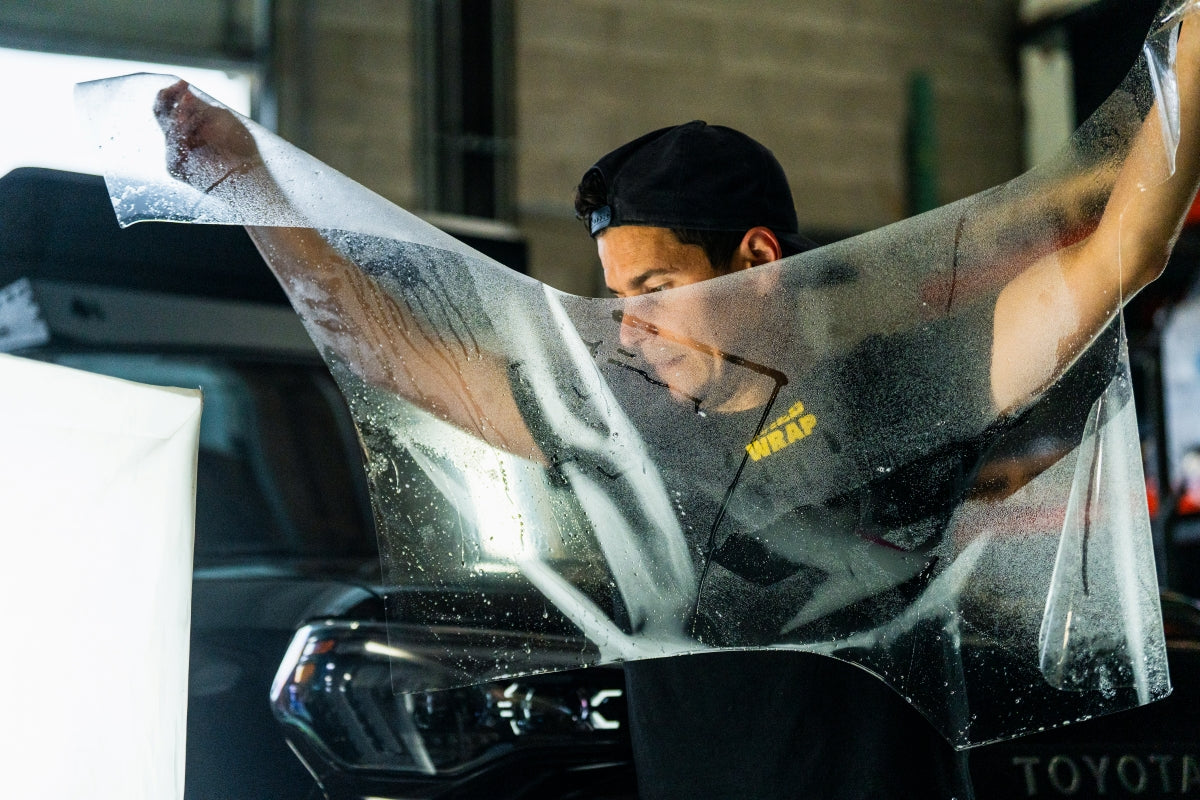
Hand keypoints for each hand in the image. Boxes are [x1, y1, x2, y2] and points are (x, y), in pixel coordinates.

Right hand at [153, 79, 263, 193]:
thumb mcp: (221, 118)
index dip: (171, 92)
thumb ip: (201, 107)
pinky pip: (174, 147)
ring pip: (168, 129)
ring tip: (192, 110)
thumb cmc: (239, 145)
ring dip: (181, 117)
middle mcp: (177, 138)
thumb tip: (184, 91)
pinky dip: (183, 136)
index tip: (183, 83)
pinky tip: (192, 131)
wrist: (247, 173)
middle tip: (187, 96)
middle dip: (170, 101)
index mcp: (186, 125)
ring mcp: (175, 153)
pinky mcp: (176, 167)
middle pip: (161, 113)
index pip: (167, 104)